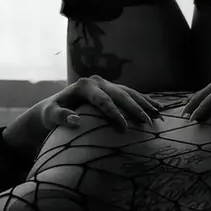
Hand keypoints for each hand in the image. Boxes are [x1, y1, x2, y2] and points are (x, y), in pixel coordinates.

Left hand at [19, 75, 161, 137]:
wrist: (55, 106)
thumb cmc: (52, 113)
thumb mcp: (51, 115)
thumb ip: (61, 117)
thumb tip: (75, 121)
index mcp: (85, 85)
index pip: (103, 100)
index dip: (114, 113)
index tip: (124, 128)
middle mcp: (98, 82)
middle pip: (120, 94)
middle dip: (135, 108)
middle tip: (147, 122)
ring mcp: (107, 84)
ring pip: (129, 93)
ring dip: (144, 104)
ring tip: (158, 115)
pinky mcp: (112, 89)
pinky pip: (131, 94)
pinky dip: (144, 101)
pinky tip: (157, 108)